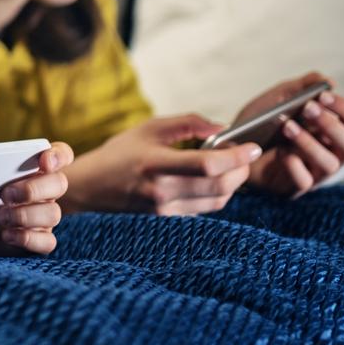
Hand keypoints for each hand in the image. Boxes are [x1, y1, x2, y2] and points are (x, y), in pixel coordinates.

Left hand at [0, 139, 72, 254]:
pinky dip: (27, 238)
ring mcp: (44, 216)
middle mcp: (45, 191)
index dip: (58, 155)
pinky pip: (47, 242)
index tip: (44, 161)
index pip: (61, 155)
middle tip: (5, 194)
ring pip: (53, 213)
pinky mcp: (39, 240)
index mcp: (35, 168)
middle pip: (59, 183)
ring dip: (25, 215)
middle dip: (33, 189)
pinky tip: (6, 235)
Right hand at [62, 115, 259, 214]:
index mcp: (155, 164)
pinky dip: (217, 194)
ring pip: (218, 201)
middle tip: (246, 155)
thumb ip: (188, 123)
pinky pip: (206, 210)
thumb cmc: (119, 154)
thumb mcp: (149, 128)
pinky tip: (211, 180)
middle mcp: (162, 191)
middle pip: (220, 186)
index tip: (253, 146)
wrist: (90, 188)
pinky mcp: (168, 221)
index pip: (208, 164)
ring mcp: (165, 210)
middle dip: (242, 170)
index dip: (237, 156)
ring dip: (233, 183)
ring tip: (230, 166)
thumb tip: (223, 128)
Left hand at [245, 72, 343, 197]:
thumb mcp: (278, 99)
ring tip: (287, 127)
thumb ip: (301, 87)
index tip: (322, 96)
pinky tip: (281, 152)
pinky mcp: (295, 187)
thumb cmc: (262, 123)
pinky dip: (294, 164)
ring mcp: (315, 172)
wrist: (230, 145)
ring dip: (309, 142)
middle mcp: (331, 153)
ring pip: (331, 164)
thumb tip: (328, 81)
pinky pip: (305, 181)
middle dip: (331, 125)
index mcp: (333, 131)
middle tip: (307, 109)